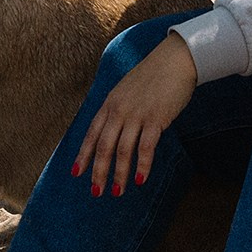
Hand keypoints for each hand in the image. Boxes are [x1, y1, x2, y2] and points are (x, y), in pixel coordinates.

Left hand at [73, 34, 196, 196]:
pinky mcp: (156, 119)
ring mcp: (137, 114)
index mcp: (110, 103)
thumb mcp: (127, 90)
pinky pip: (146, 147)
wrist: (175, 59)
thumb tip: (115, 128)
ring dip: (120, 174)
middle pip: (104, 146)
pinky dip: (143, 165)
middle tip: (96, 192)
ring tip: (117, 192)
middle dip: (99, 171)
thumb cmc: (153, 75)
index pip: (92, 133)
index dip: (83, 155)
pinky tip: (141, 180)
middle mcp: (119, 110)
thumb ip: (119, 108)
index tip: (76, 173)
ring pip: (123, 150)